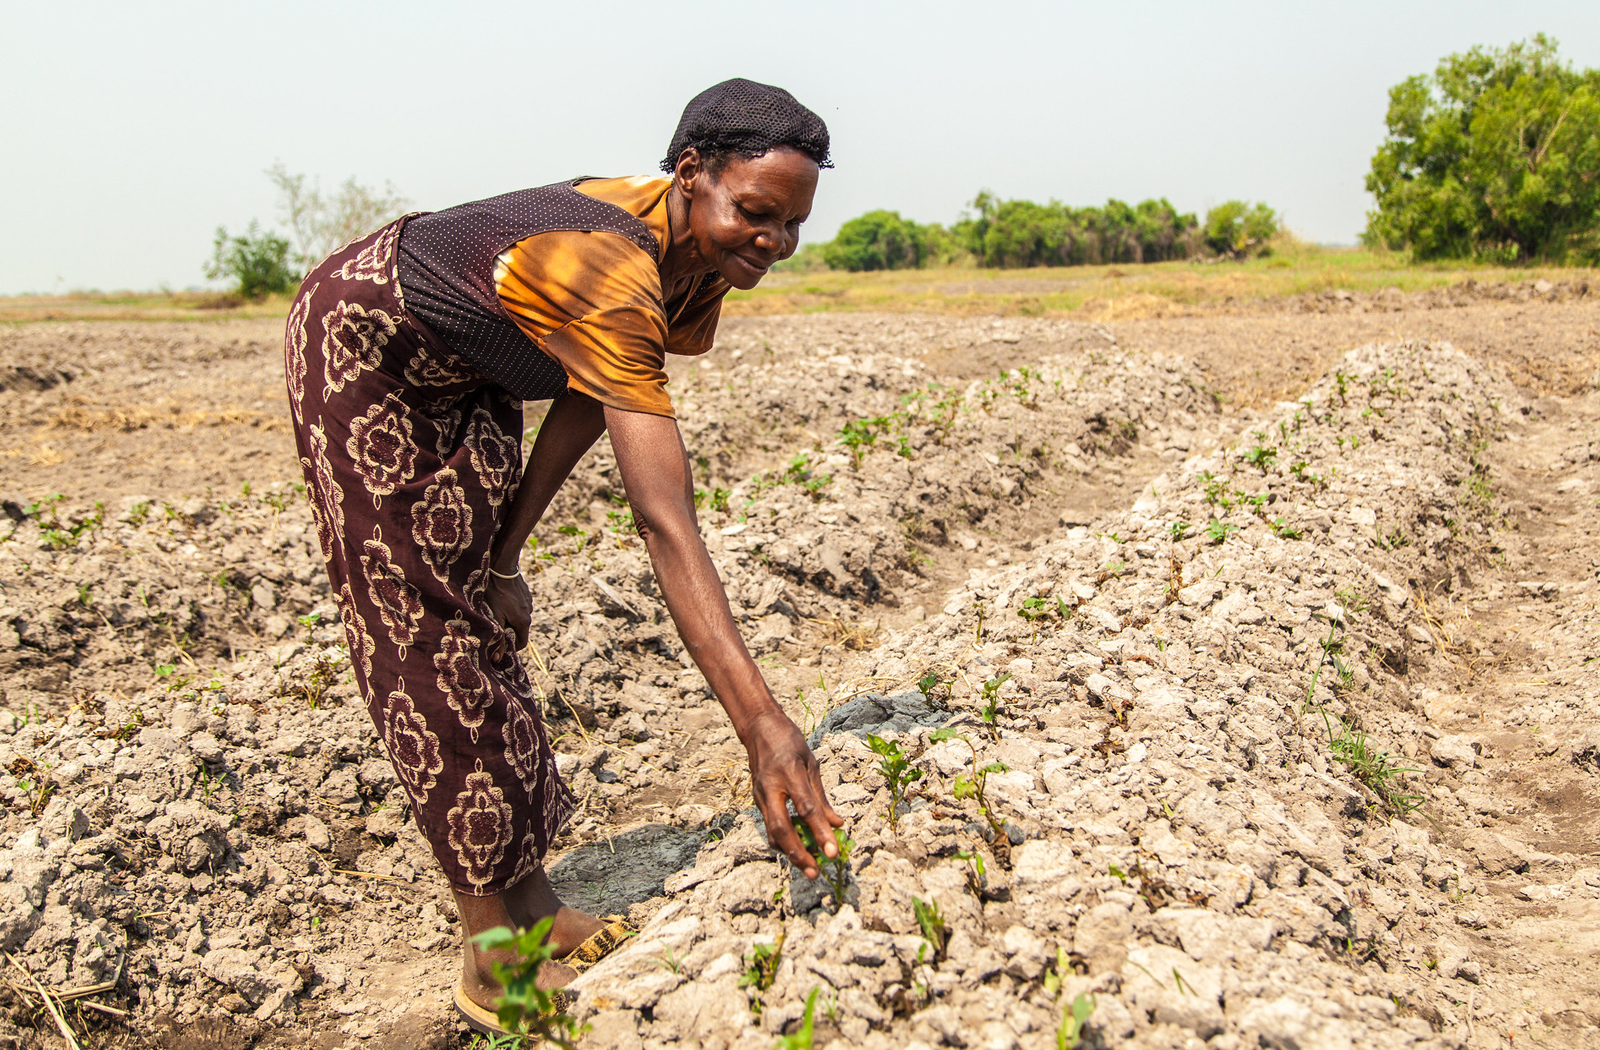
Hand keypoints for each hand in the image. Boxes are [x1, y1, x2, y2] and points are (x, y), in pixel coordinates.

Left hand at [484, 572, 531, 649]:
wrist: (502, 566)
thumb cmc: (495, 592)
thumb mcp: (493, 617)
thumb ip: (497, 638)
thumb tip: (497, 659)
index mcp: (523, 622)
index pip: (521, 643)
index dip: (511, 648)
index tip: (498, 646)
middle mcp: (529, 613)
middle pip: (519, 630)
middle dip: (507, 632)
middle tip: (492, 626)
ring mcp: (528, 602)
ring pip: (518, 617)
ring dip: (509, 618)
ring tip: (494, 611)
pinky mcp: (525, 593)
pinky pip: (518, 606)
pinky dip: (511, 607)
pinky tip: (499, 599)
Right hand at [743, 709, 843, 878]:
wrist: (758, 729)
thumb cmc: (789, 742)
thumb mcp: (811, 763)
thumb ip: (821, 797)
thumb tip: (837, 824)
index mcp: (790, 773)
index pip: (807, 809)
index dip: (820, 833)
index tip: (833, 852)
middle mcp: (772, 787)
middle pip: (782, 829)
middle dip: (799, 854)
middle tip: (815, 872)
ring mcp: (761, 795)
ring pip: (772, 833)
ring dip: (790, 853)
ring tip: (809, 867)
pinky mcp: (757, 801)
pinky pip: (770, 827)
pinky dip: (783, 841)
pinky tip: (797, 848)